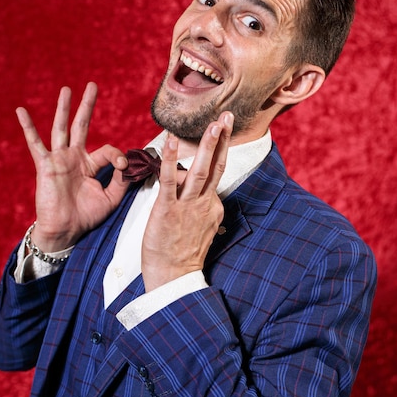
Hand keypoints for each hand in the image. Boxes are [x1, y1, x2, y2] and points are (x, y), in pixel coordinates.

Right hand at [16, 82, 128, 251]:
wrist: (66, 230)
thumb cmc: (86, 216)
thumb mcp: (111, 198)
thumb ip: (122, 181)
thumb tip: (128, 165)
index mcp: (90, 165)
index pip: (109, 151)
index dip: (119, 157)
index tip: (124, 167)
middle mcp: (74, 158)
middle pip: (81, 126)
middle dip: (87, 106)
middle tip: (93, 86)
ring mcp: (59, 160)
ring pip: (61, 128)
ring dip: (63, 108)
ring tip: (67, 90)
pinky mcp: (46, 166)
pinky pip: (35, 144)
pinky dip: (28, 127)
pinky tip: (21, 111)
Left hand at [142, 111, 233, 291]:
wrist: (173, 279)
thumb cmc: (183, 257)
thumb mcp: (202, 232)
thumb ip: (206, 215)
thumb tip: (211, 208)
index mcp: (213, 208)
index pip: (215, 177)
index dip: (217, 153)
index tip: (221, 132)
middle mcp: (205, 204)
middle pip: (218, 166)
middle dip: (223, 139)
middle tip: (228, 116)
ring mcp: (188, 206)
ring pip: (202, 170)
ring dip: (209, 144)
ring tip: (215, 123)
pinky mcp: (168, 209)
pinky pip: (170, 180)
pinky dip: (171, 159)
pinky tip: (172, 141)